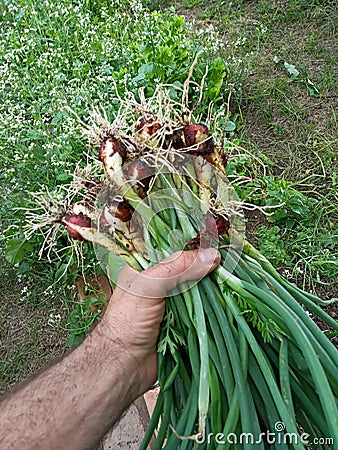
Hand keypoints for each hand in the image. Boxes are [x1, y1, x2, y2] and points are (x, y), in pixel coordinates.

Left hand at [99, 248, 220, 396]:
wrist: (124, 365)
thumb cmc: (126, 322)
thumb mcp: (149, 285)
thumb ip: (178, 268)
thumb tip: (211, 256)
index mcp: (145, 267)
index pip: (172, 247)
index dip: (192, 244)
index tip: (216, 239)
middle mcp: (160, 282)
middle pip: (188, 267)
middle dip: (206, 264)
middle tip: (229, 258)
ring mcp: (172, 302)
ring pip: (198, 287)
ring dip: (213, 286)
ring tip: (233, 275)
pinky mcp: (183, 321)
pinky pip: (202, 309)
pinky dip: (214, 305)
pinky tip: (229, 297)